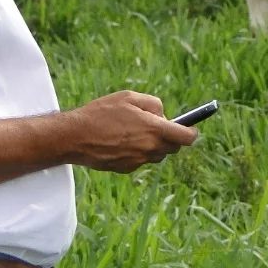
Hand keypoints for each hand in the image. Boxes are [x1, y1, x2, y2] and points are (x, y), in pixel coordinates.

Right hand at [67, 90, 197, 172]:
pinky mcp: (127, 169)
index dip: (192, 133)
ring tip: (135, 131)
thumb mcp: (129, 97)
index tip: (192, 129)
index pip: (186, 138)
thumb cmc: (102, 113)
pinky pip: (140, 160)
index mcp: (154, 130)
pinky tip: (122, 141)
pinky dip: (138, 152)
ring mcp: (138, 161)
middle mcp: (150, 149)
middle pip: (172, 148)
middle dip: (170, 137)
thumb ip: (153, 104)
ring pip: (156, 155)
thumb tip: (163, 115)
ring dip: (153, 145)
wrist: (75, 137)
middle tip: (156, 125)